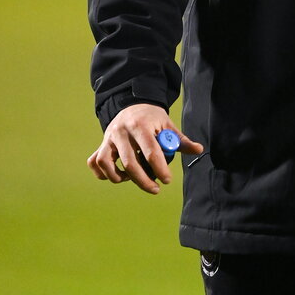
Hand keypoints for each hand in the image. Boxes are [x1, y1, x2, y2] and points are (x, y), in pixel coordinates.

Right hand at [87, 104, 203, 194]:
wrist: (133, 105)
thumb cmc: (152, 118)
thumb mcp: (167, 125)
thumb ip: (181, 140)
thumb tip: (199, 150)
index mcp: (140, 125)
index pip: (150, 151)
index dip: (159, 168)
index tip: (167, 180)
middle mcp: (121, 131)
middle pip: (129, 162)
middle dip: (143, 180)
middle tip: (155, 189)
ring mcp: (108, 138)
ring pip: (107, 164)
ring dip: (119, 177)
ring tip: (133, 179)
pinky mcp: (101, 144)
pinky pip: (95, 162)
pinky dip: (103, 174)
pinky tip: (117, 176)